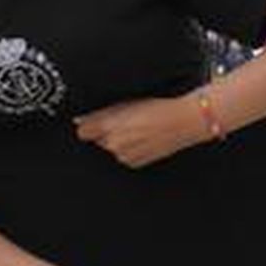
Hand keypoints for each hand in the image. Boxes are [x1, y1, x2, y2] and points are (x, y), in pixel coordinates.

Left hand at [74, 95, 198, 168]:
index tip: (97, 120)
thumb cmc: (160, 107)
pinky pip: (125, 155)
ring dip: (120, 140)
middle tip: (127, 120)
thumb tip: (79, 120)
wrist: (185, 121)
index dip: (90, 124)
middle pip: (98, 139)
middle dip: (107, 131)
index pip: (83, 131)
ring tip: (139, 128)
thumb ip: (100, 113)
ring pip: (112, 148)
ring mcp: (124, 156)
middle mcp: (113, 144)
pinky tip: (145, 138)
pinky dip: (131, 148)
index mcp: (109, 126)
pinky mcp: (136, 163)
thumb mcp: (128, 102)